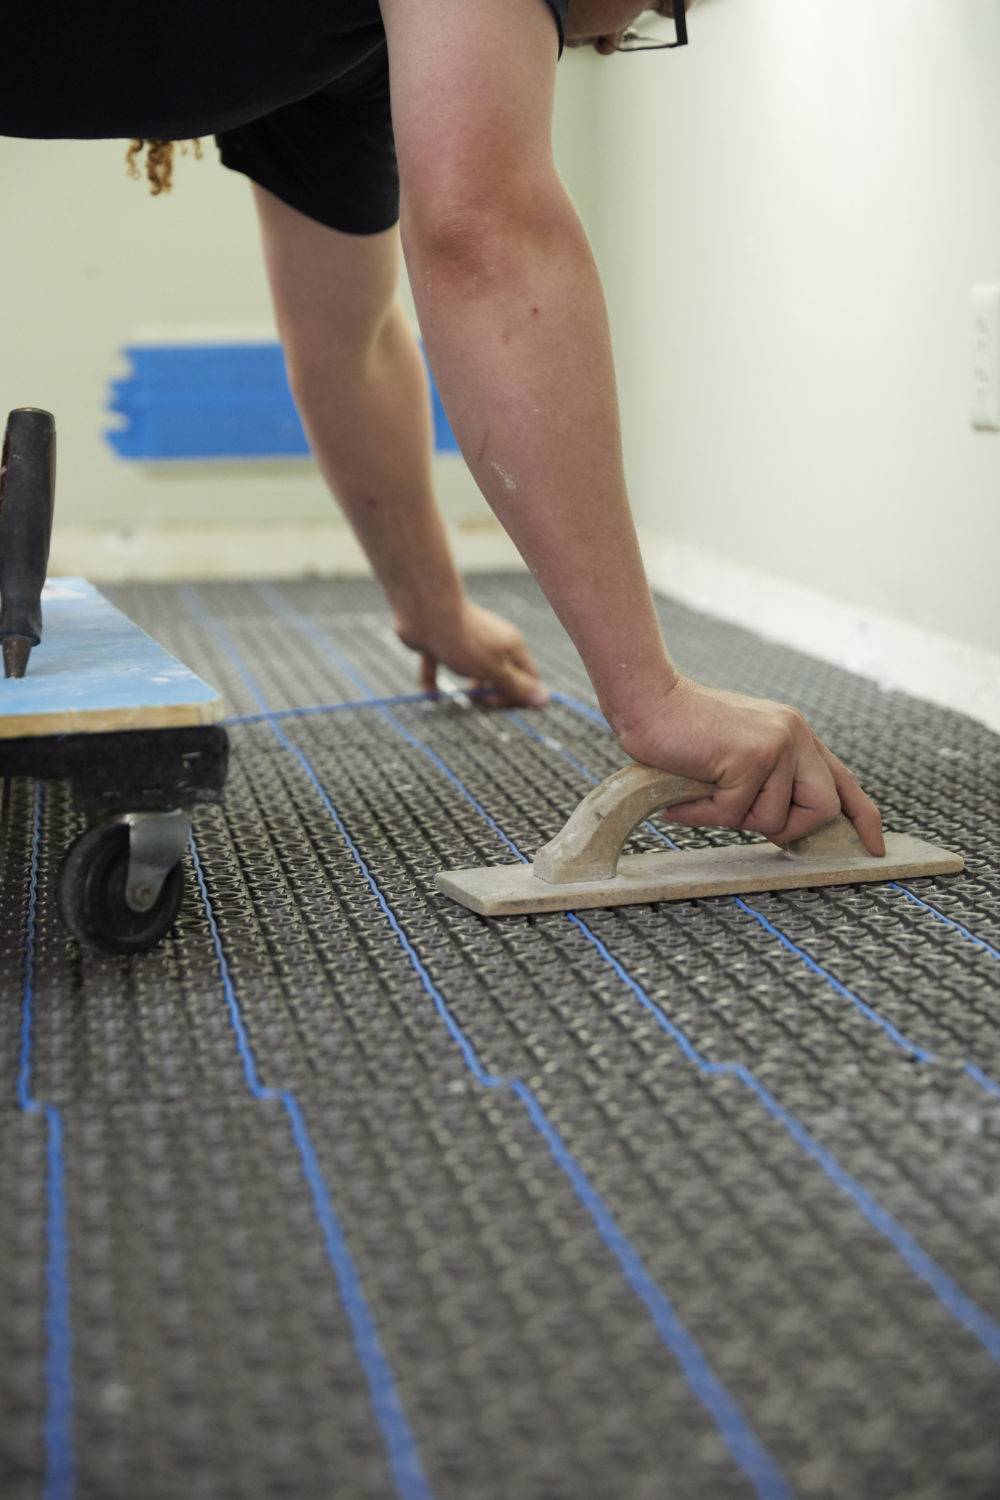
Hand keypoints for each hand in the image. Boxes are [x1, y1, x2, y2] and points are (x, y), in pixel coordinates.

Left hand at [396, 600, 548, 707]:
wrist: (425, 611)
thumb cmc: (464, 641)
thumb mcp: (495, 669)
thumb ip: (517, 686)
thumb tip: (545, 699)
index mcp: (511, 646)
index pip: (529, 677)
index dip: (519, 696)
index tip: (500, 704)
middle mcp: (492, 643)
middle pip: (502, 675)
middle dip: (494, 694)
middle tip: (480, 701)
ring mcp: (465, 642)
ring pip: (473, 671)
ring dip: (470, 688)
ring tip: (463, 697)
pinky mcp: (440, 644)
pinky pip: (439, 666)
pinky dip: (434, 681)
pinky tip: (431, 695)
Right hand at [618, 675, 885, 853]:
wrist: (648, 701)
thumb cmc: (683, 732)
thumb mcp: (739, 754)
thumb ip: (769, 782)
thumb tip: (782, 830)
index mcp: (797, 734)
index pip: (844, 782)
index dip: (864, 818)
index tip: (875, 846)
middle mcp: (796, 735)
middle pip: (823, 808)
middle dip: (786, 829)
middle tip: (741, 817)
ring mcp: (777, 744)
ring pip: (773, 818)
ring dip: (732, 818)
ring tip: (703, 793)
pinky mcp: (751, 756)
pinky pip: (736, 814)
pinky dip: (705, 813)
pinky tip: (687, 794)